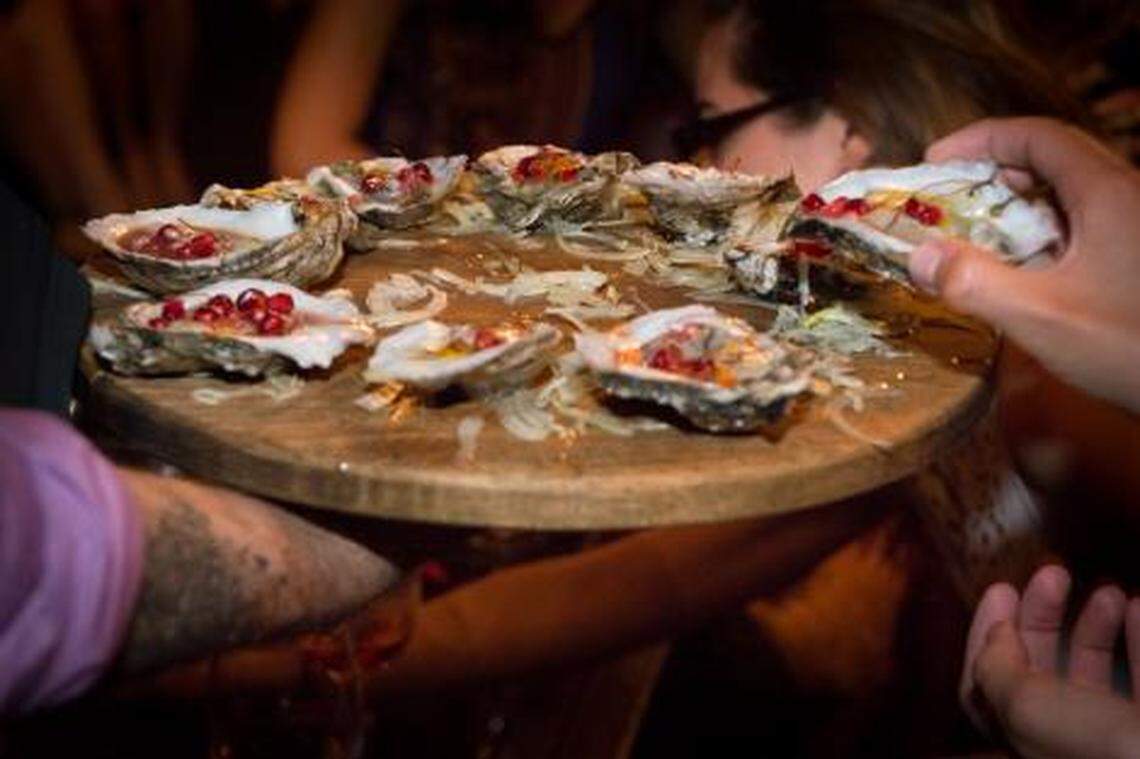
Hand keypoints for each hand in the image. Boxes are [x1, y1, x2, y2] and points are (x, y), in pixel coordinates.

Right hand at [908, 117, 1139, 414]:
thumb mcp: (1043, 318)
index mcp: (1106, 193)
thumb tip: (916, 256)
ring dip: (1022, 200)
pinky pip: (1090, 221)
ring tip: (979, 229)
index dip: (981, 139)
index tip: (935, 161)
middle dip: (997, 168)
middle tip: (950, 196)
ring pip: (1075, 191)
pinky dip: (1047, 228)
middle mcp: (1129, 196)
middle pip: (1057, 156)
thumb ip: (974, 284)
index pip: (1038, 136)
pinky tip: (1028, 266)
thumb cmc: (1133, 346)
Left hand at [962, 565, 1139, 758]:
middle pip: (1040, 676)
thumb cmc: (1108, 750)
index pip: (986, 691)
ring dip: (1096, 626)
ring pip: (1097, 678)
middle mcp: (1068, 748)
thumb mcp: (1028, 705)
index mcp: (1026, 749)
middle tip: (1054, 574)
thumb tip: (998, 635)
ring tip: (1111, 592)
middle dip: (1042, 619)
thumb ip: (997, 668)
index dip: (987, 637)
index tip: (1003, 588)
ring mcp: (1120, 743)